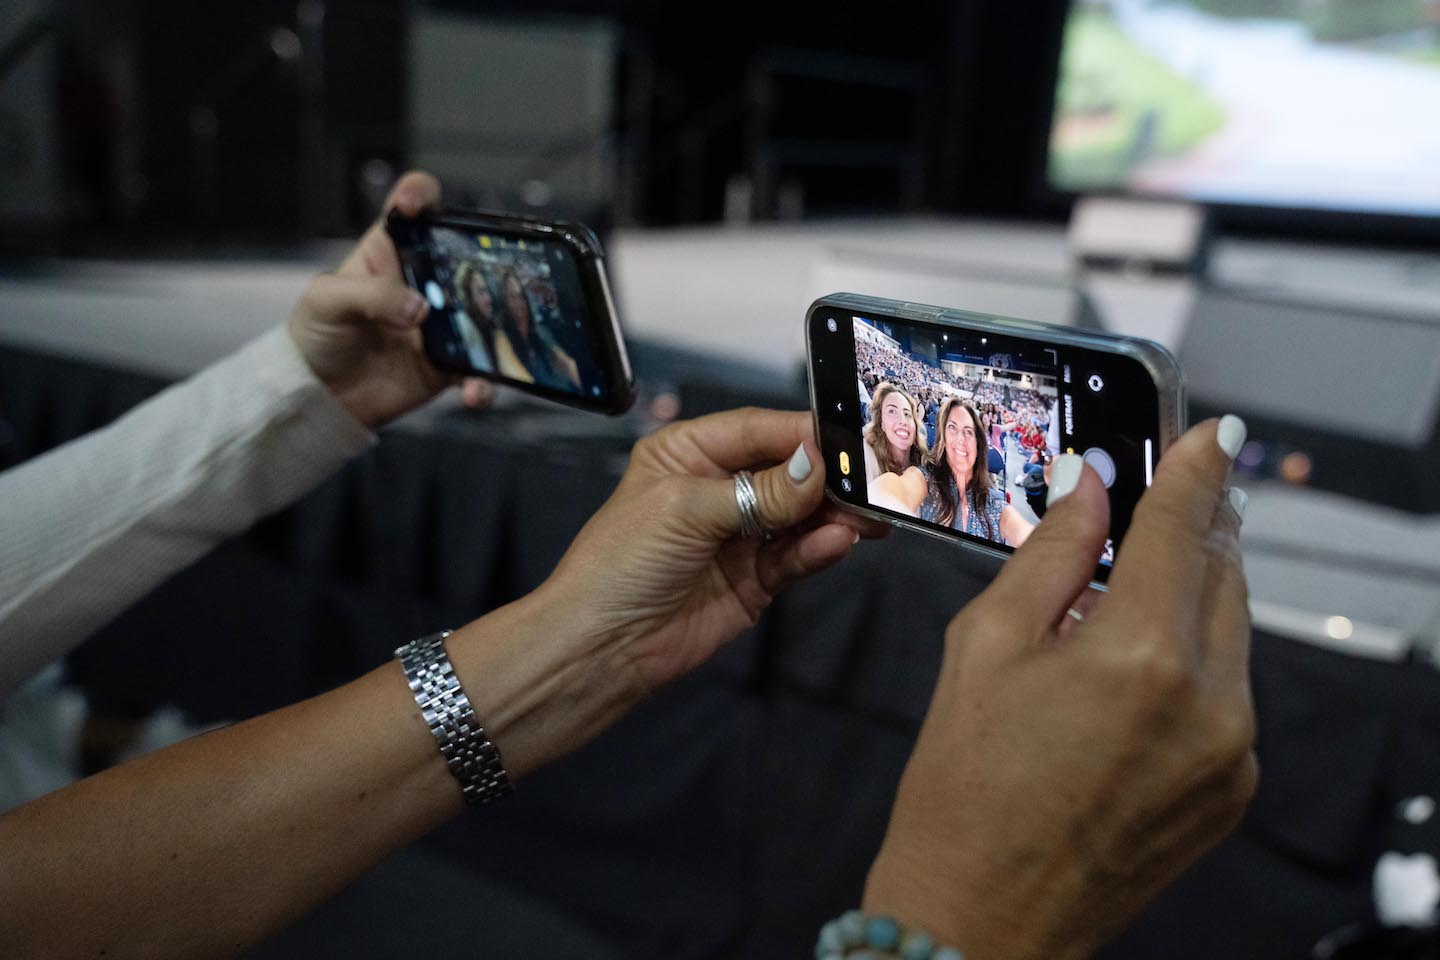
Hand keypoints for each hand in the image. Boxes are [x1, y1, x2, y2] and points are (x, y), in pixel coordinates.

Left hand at [286, 171, 492, 427]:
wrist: (317, 397)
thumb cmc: (316, 336)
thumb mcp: (327, 301)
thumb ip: (370, 295)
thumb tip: (420, 308)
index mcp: (390, 253)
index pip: (412, 210)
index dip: (420, 197)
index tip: (420, 204)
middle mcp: (422, 282)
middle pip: (465, 259)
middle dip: (485, 265)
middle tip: (488, 283)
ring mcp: (440, 325)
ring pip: (483, 316)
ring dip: (496, 331)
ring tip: (492, 349)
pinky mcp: (447, 365)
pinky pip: (477, 371)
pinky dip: (483, 383)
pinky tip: (474, 393)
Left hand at [545, 407, 887, 696]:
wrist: (601, 648)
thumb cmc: (621, 564)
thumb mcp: (684, 511)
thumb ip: (756, 491)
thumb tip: (815, 464)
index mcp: (689, 452)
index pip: (759, 430)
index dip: (803, 434)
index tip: (849, 442)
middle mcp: (719, 486)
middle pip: (789, 471)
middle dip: (828, 478)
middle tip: (872, 483)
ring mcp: (741, 533)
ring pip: (802, 515)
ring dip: (833, 516)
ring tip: (865, 519)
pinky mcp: (756, 578)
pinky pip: (797, 556)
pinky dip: (819, 550)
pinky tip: (837, 543)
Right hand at [863, 417, 1255, 959]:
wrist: (982, 914)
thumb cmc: (965, 785)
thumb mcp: (984, 646)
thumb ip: (1051, 556)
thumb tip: (1089, 492)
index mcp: (1140, 655)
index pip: (1185, 528)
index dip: (1197, 470)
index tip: (1214, 434)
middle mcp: (1210, 701)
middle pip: (1223, 573)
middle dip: (1192, 530)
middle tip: (1153, 504)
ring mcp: (1232, 751)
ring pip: (1232, 631)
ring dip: (1190, 594)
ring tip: (1119, 597)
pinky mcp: (1233, 787)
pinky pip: (1230, 692)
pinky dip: (1191, 659)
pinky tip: (1130, 669)